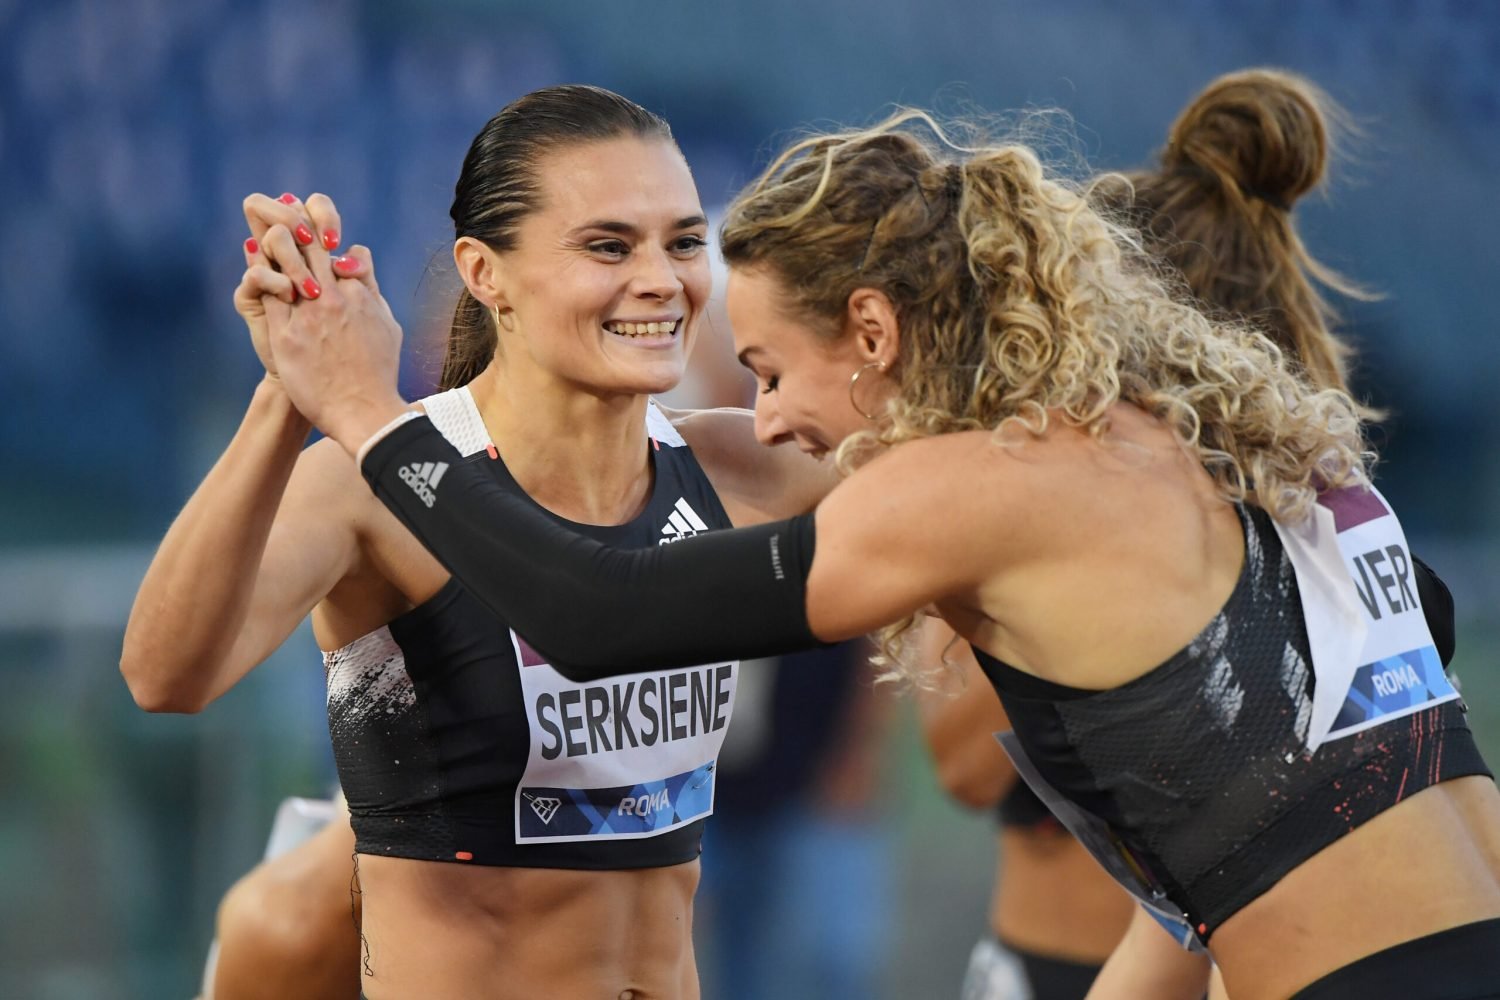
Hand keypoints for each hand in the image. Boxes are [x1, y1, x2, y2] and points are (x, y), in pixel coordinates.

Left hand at [253, 198, 409, 452]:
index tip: (316, 233)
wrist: (363, 410)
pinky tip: (252, 260)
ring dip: (275, 244)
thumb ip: (372, 291)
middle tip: (283, 212)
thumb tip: (359, 263)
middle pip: (310, 245)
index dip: (327, 235)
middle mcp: (335, 297)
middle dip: (296, 225)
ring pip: (285, 260)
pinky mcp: (286, 334)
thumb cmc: (379, 372)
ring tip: (266, 232)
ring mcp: (309, 314)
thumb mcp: (387, 324)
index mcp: (360, 294)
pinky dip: (260, 273)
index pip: (343, 250)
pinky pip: (267, 292)